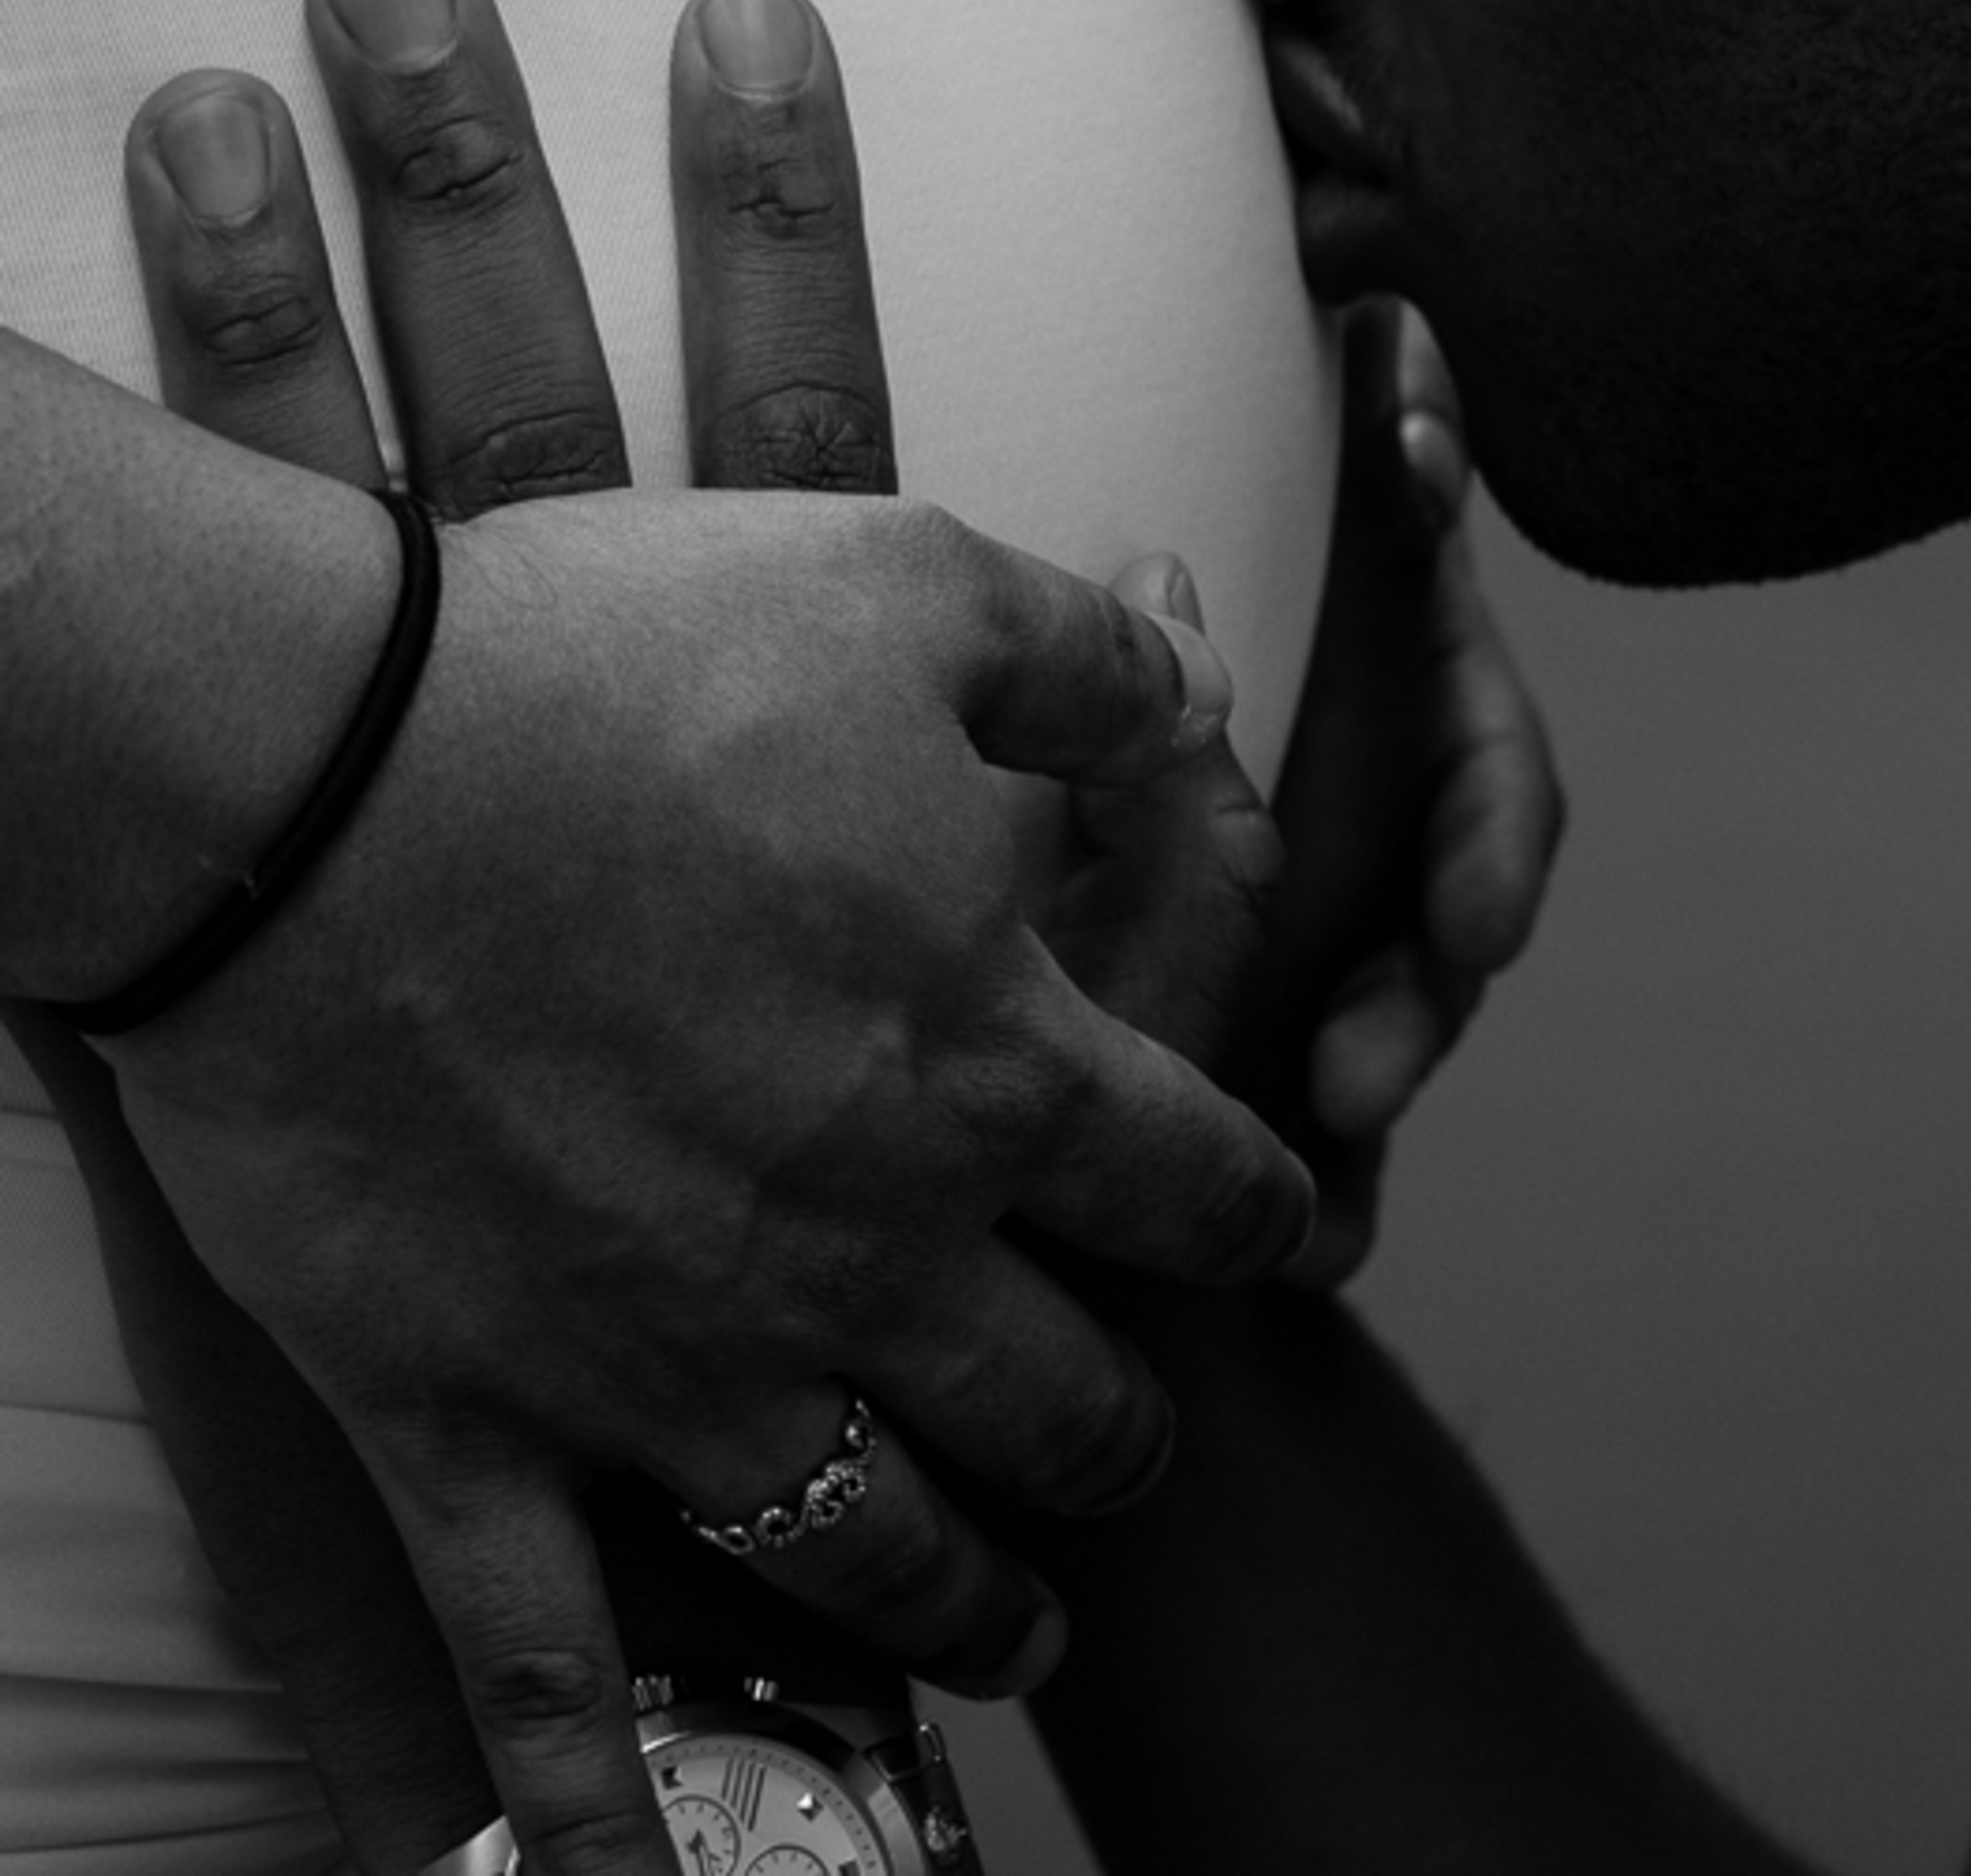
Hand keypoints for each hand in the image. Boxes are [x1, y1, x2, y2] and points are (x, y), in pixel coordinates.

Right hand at [58, 0, 1311, 1875]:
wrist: (309, 772)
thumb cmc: (616, 655)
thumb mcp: (915, 584)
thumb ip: (1098, 670)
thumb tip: (1212, 719)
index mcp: (987, 1058)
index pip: (1204, 1183)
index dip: (1272, 1211)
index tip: (1293, 1235)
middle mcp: (868, 1247)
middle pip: (1067, 1403)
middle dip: (1126, 1431)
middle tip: (1134, 1440)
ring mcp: (672, 1364)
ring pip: (881, 1556)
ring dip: (972, 1602)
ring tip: (1014, 1621)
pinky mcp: (477, 1424)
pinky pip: (554, 1675)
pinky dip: (610, 1804)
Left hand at [1036, 303, 1564, 1286]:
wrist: (1161, 582)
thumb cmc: (1281, 502)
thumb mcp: (1357, 462)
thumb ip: (1400, 426)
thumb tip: (1404, 374)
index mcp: (1430, 708)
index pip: (1494, 791)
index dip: (1488, 861)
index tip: (1473, 933)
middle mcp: (1400, 819)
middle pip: (1433, 947)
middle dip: (1406, 1024)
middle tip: (1348, 1089)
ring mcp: (1336, 911)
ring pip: (1371, 1042)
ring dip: (1355, 1137)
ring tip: (1311, 1235)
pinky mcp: (1261, 992)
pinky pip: (1293, 1102)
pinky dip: (1310, 1187)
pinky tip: (1289, 1264)